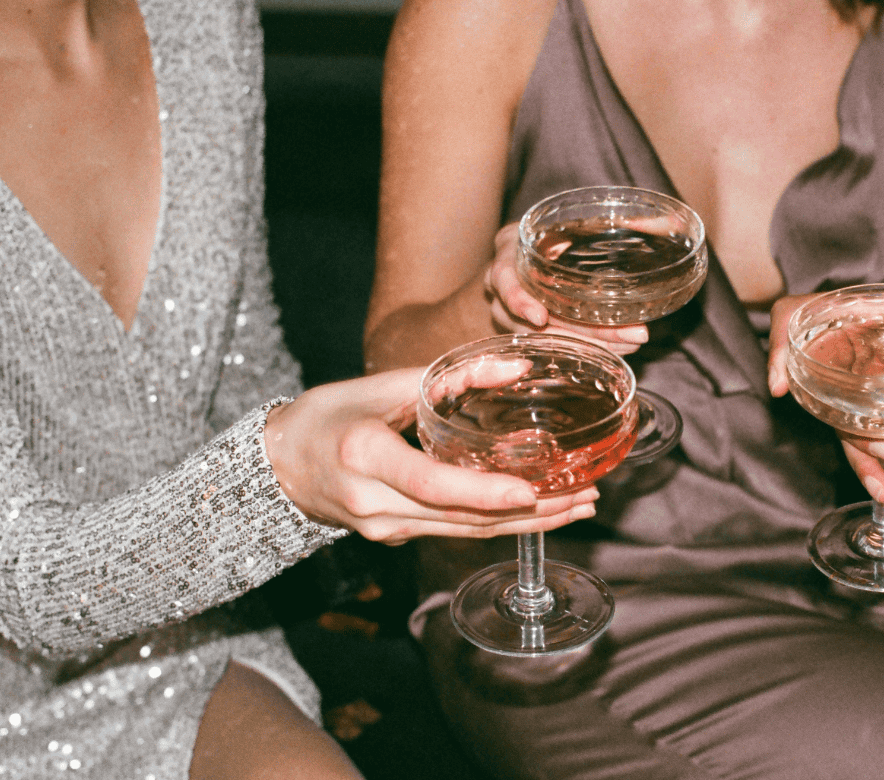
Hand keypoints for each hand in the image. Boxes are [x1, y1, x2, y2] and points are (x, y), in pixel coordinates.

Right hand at [263, 367, 598, 545]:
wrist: (278, 466)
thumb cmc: (327, 415)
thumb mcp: (380, 385)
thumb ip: (448, 377)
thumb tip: (516, 367)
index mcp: (364, 456)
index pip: (430, 484)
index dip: (482, 492)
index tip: (529, 492)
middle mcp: (374, 503)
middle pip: (461, 518)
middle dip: (530, 513)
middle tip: (585, 496)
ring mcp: (384, 529)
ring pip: (465, 532)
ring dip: (526, 524)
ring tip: (578, 506)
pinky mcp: (395, 537)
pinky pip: (454, 532)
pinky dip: (499, 523)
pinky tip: (539, 512)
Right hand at [484, 222, 648, 354]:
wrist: (539, 250)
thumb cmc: (557, 231)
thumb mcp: (578, 220)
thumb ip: (625, 222)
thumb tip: (672, 221)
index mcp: (510, 252)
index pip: (503, 279)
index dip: (519, 300)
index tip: (541, 317)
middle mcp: (504, 287)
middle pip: (534, 319)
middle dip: (582, 331)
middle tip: (629, 335)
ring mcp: (513, 314)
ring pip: (546, 339)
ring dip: (590, 344)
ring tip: (630, 342)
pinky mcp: (531, 331)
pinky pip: (555, 345)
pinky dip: (588, 347)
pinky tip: (619, 349)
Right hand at [766, 293, 883, 500]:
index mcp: (855, 316)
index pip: (793, 319)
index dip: (780, 350)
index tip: (779, 385)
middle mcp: (847, 352)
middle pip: (822, 390)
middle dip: (851, 428)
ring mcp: (858, 389)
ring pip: (845, 427)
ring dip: (867, 459)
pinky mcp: (875, 416)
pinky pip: (870, 442)